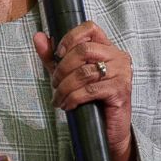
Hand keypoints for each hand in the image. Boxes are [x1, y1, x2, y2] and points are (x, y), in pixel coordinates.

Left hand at [33, 22, 138, 160]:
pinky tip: (68, 105)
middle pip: (84, 49)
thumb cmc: (91, 101)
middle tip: (55, 83)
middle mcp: (118, 57)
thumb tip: (38, 37)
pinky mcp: (120, 91)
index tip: (59, 54)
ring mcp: (122, 74)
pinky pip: (89, 90)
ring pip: (84, 72)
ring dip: (65, 87)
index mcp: (108, 48)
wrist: (109, 132)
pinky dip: (73, 98)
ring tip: (59, 98)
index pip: (90, 28)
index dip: (71, 37)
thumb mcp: (68, 76)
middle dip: (62, 68)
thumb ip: (54, 57)